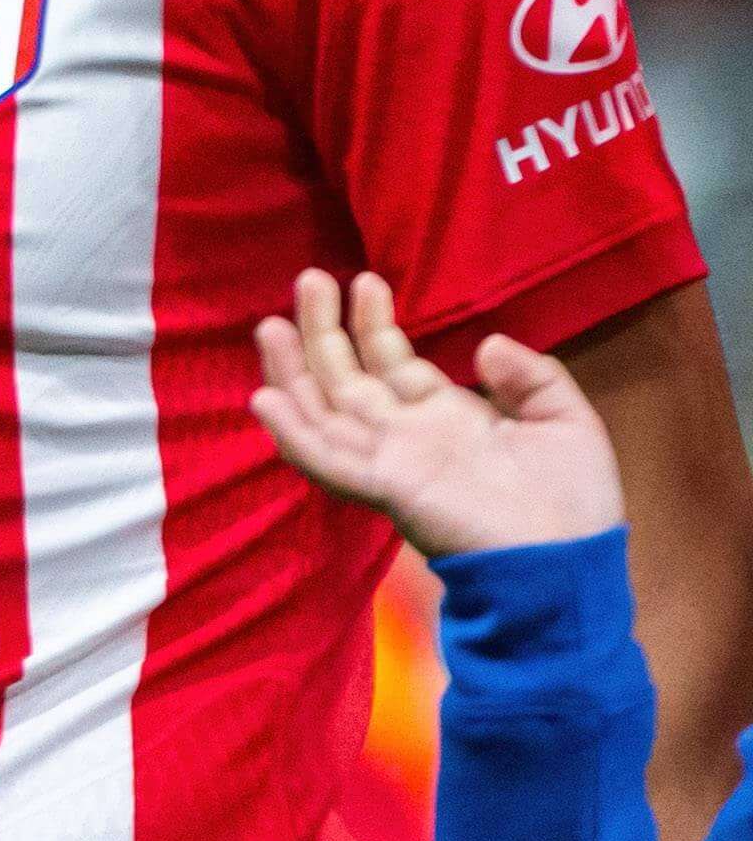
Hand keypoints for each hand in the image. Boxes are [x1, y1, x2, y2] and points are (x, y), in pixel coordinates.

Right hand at [251, 266, 625, 560]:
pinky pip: (328, 460)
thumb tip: (486, 345)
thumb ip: (533, 378)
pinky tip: (266, 399)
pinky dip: (294, 433)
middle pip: (347, 376)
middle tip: (310, 279)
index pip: (391, 363)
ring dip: (293, 370)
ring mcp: (391, 461)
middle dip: (324, 329)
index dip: (373, 322)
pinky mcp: (386, 487)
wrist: (571, 561)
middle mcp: (408, 435)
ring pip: (324, 410)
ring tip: (271, 325)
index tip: (366, 281)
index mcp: (447, 417)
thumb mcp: (567, 422)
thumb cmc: (574, 500)